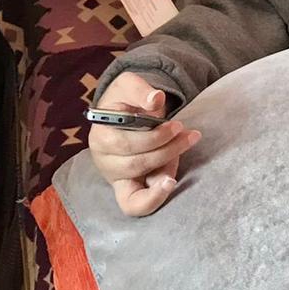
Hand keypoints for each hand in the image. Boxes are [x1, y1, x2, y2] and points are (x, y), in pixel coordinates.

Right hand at [87, 72, 199, 215]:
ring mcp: (115, 178)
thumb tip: (155, 99)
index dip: (154, 138)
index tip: (177, 126)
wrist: (123, 113)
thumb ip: (140, 89)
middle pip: (136, 164)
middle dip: (167, 149)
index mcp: (99, 136)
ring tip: (184, 145)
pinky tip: (170, 182)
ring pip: (139, 184)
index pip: (124, 144)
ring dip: (167, 165)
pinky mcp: (126, 189)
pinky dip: (153, 199)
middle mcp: (104, 161)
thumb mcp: (129, 85)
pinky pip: (134, 205)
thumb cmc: (125, 100)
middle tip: (189, 134)